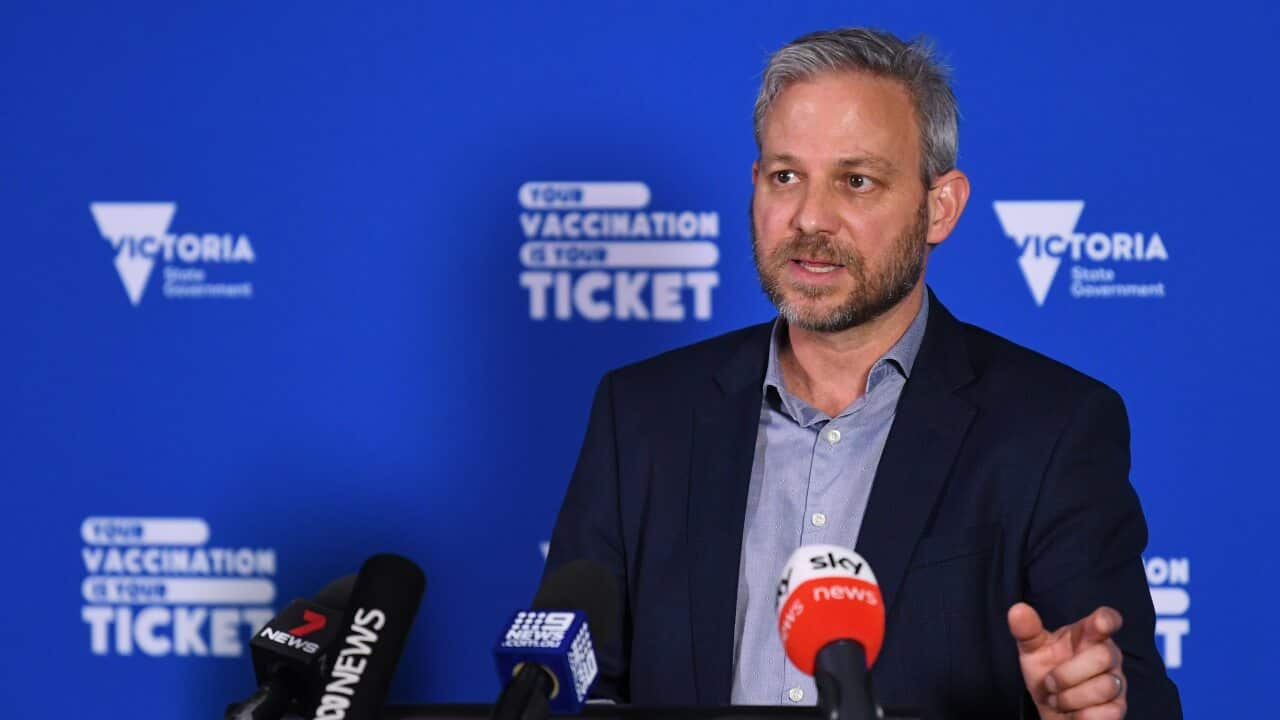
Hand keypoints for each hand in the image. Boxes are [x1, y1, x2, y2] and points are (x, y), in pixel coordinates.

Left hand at [1007, 603, 1125, 718]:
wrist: (1050, 708)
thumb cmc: (1047, 671)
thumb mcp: (1032, 650)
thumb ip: (1027, 630)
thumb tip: (1018, 609)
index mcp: (1088, 635)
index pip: (1107, 620)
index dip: (1106, 620)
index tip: (1099, 623)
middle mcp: (1108, 656)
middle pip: (1102, 656)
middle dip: (1067, 674)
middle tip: (1049, 683)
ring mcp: (1116, 682)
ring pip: (1104, 687)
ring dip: (1070, 698)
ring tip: (1056, 699)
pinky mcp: (1117, 709)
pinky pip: (1106, 713)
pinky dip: (1081, 715)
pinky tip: (1072, 713)